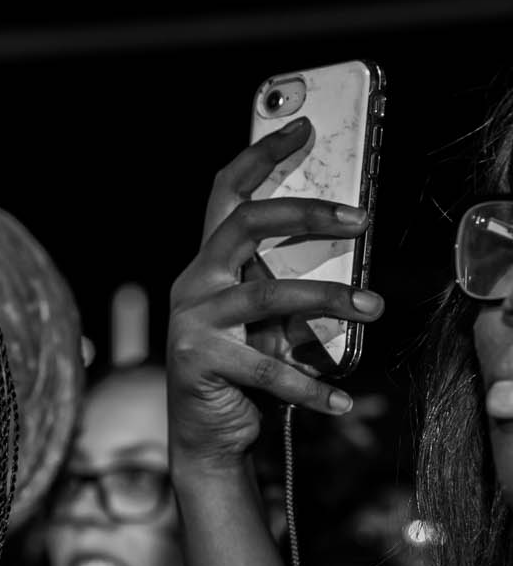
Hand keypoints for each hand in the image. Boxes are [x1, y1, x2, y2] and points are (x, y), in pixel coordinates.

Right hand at [166, 118, 382, 471]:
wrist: (205, 437)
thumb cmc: (242, 372)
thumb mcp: (266, 320)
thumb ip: (285, 283)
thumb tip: (348, 247)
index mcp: (208, 266)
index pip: (225, 195)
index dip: (260, 157)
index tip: (303, 128)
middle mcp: (194, 285)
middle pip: (244, 225)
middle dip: (306, 213)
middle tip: (362, 220)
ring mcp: (192, 323)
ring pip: (266, 294)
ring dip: (327, 298)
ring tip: (372, 307)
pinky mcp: (198, 363)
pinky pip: (266, 368)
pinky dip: (311, 386)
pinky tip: (341, 399)